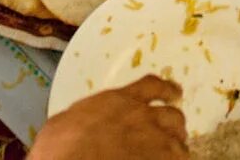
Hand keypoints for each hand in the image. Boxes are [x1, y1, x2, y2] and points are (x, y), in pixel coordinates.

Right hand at [31, 77, 188, 159]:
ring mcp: (155, 141)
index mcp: (119, 100)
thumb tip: (82, 120)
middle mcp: (142, 116)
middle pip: (172, 115)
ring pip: (179, 138)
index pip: (151, 86)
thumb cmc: (61, 145)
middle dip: (172, 123)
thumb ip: (86, 115)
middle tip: (171, 130)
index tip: (173, 92)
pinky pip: (178, 159)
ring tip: (174, 152)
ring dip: (176, 145)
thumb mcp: (67, 119)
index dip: (166, 89)